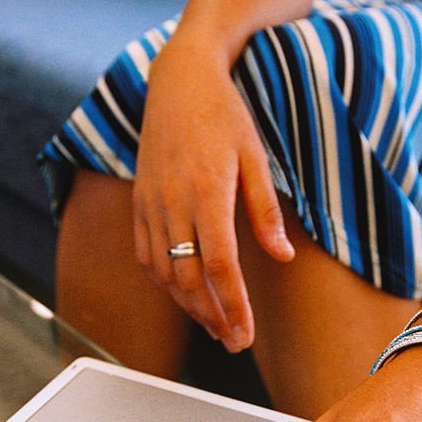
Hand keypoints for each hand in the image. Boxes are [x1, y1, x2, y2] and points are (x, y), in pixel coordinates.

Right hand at [133, 33, 293, 351]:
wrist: (178, 79)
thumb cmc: (223, 115)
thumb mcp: (255, 157)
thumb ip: (266, 211)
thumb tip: (283, 258)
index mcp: (207, 192)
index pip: (220, 266)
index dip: (234, 306)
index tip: (246, 334)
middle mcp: (173, 203)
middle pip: (188, 279)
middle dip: (213, 317)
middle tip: (235, 342)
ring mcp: (150, 204)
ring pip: (164, 273)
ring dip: (189, 306)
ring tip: (216, 325)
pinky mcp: (139, 203)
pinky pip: (146, 256)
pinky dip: (165, 283)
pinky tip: (185, 295)